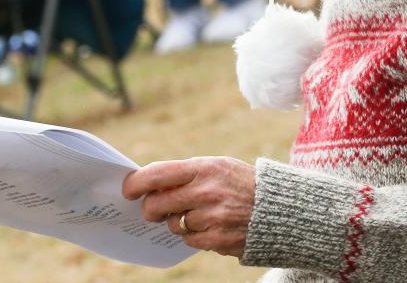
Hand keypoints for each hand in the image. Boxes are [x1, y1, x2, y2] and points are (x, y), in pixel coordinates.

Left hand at [122, 156, 255, 256]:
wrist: (278, 208)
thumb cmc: (241, 183)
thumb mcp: (218, 167)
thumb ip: (186, 174)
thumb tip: (148, 185)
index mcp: (205, 168)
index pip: (157, 174)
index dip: (136, 183)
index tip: (128, 189)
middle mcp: (206, 191)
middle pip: (156, 204)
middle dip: (151, 209)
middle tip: (155, 209)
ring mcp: (211, 217)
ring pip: (172, 224)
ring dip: (178, 221)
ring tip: (200, 213)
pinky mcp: (216, 239)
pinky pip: (188, 239)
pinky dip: (194, 234)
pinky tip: (211, 225)